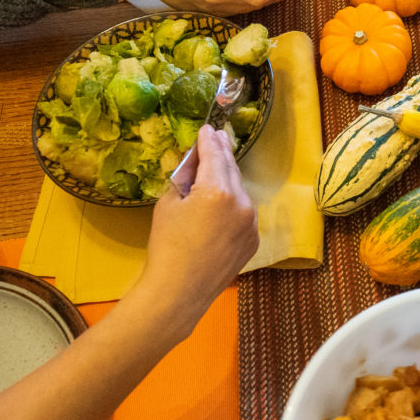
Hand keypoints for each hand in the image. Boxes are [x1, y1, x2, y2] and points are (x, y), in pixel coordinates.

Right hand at [139, 126, 258, 329]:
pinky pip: (243, 214)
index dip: (209, 140)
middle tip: (217, 137)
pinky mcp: (254, 240)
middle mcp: (242, 203)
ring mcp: (252, 223)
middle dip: (222, 153)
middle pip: (231, 170)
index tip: (208, 128)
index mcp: (218, 191)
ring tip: (214, 172)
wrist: (179, 291)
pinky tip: (219, 207)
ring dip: (228, 180)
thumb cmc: (166, 246)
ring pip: (239, 192)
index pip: (215, 155)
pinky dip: (233, 205)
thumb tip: (195, 163)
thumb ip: (186, 178)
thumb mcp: (168, 204)